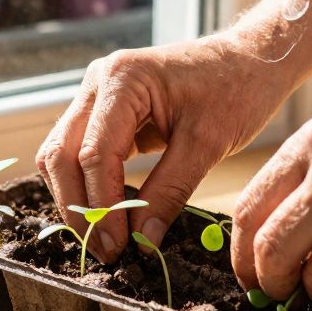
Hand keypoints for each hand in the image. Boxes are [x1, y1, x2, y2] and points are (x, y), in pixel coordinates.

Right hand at [36, 28, 296, 263]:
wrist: (251, 60)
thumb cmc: (236, 90)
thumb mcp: (208, 144)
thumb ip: (170, 191)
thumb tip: (142, 240)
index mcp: (122, 79)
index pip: (94, 154)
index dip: (102, 207)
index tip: (119, 247)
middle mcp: (98, 82)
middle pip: (60, 155)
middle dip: (78, 207)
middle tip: (106, 250)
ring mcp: (96, 94)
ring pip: (60, 155)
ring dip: (76, 198)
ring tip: (105, 236)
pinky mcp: (103, 110)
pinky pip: (78, 152)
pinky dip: (87, 184)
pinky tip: (108, 213)